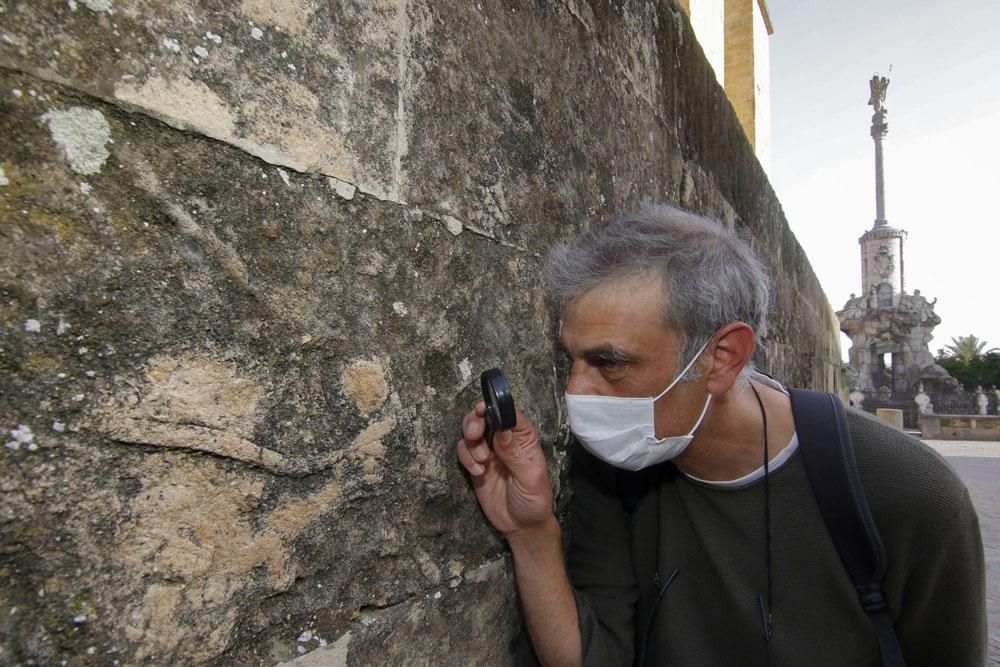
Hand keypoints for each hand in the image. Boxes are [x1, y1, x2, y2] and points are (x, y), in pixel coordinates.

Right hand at [456, 402, 554, 536]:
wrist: (522, 525)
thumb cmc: (534, 499)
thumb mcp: (529, 477)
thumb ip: (514, 454)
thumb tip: (501, 429)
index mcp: (523, 438)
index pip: (509, 413)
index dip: (495, 407)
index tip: (482, 410)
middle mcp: (504, 440)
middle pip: (484, 417)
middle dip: (474, 422)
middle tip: (474, 435)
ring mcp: (489, 452)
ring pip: (470, 432)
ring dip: (471, 443)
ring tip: (481, 462)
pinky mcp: (476, 465)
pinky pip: (464, 451)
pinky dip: (466, 458)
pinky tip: (477, 472)